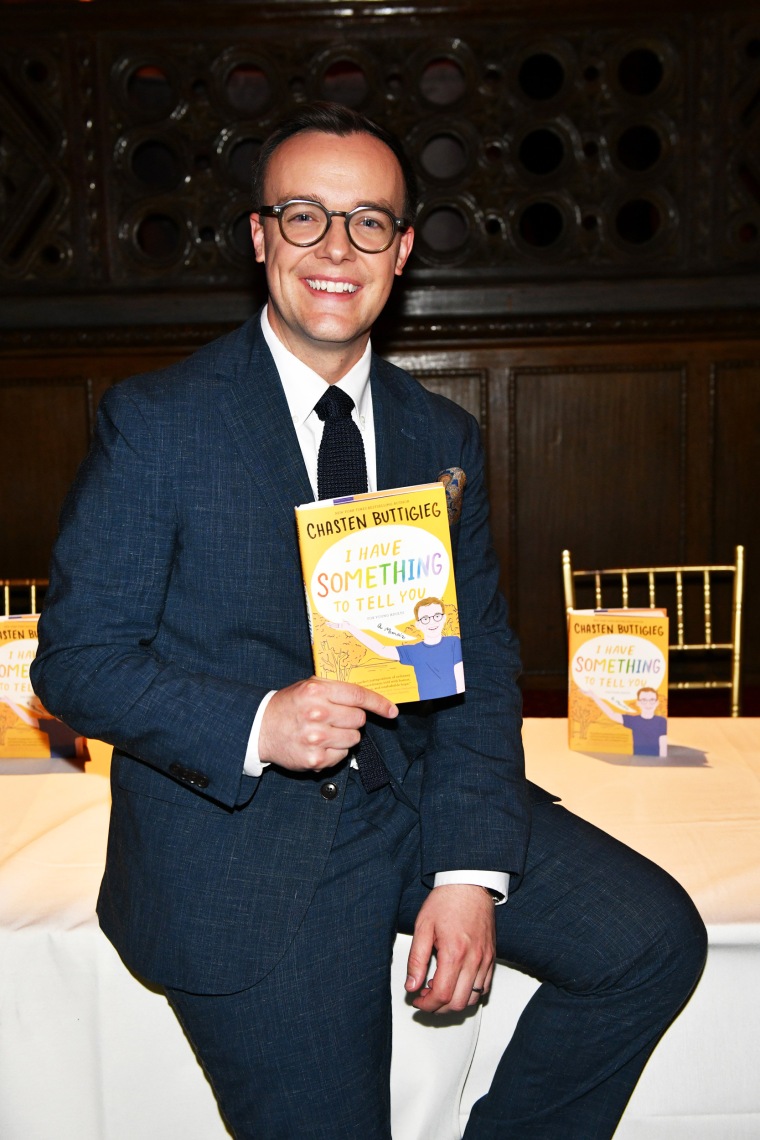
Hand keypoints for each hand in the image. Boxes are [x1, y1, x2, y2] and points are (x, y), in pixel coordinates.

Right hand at [259, 677, 396, 771]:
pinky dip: (335, 751)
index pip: (358, 696)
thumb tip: (368, 696)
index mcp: (317, 691)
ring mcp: (316, 738)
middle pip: (359, 719)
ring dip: (345, 736)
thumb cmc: (289, 705)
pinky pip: (342, 756)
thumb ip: (336, 688)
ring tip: (325, 732)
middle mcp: (317, 713)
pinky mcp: (314, 759)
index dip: (379, 704)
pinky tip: (319, 745)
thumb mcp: (308, 686)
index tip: (391, 711)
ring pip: (354, 739)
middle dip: (352, 720)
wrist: (260, 728)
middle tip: (336, 719)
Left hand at [405, 885, 495, 1012]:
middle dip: (438, 1007)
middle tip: (425, 997)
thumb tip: (411, 985)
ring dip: (454, 1002)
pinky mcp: (491, 957)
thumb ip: (416, 960)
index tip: (417, 1001)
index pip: (441, 995)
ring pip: (473, 998)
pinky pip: (485, 987)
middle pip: (457, 1003)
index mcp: (454, 953)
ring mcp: (485, 959)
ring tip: (439, 988)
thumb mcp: (423, 927)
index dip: (426, 1005)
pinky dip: (470, 993)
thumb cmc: (447, 901)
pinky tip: (456, 983)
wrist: (469, 884)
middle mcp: (473, 959)